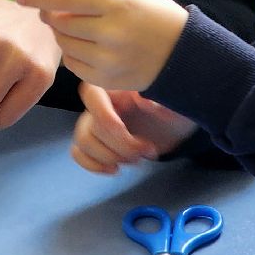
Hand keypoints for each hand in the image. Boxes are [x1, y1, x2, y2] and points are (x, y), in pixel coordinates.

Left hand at [15, 0, 187, 91]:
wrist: (185, 56)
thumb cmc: (155, 17)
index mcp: (116, 4)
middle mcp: (110, 32)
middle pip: (61, 23)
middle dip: (53, 16)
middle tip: (58, 13)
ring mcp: (108, 60)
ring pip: (65, 45)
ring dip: (64, 36)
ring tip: (81, 30)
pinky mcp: (107, 80)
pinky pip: (74, 65)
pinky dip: (74, 55)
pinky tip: (89, 49)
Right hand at [72, 83, 197, 174]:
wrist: (176, 126)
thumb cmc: (174, 108)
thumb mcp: (174, 103)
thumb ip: (160, 99)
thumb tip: (144, 100)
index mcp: (114, 85)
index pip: (91, 95)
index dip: (104, 117)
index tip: (125, 131)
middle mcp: (100, 102)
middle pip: (90, 126)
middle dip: (119, 145)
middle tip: (146, 151)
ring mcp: (94, 122)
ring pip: (83, 141)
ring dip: (108, 156)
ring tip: (135, 160)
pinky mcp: (95, 142)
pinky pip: (79, 153)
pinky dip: (92, 165)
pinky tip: (114, 169)